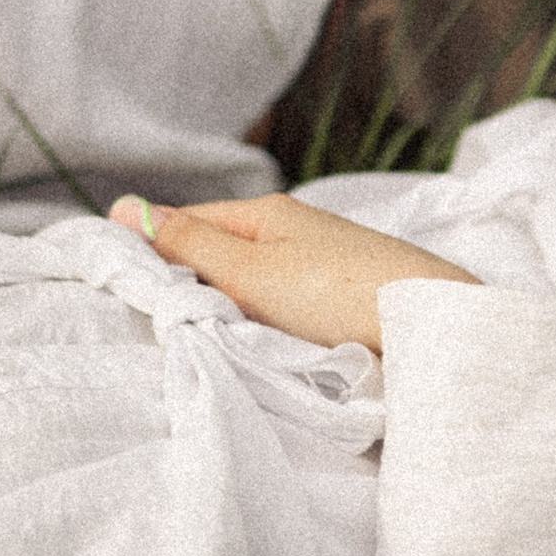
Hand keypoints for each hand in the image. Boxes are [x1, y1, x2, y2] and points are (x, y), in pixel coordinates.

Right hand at [110, 190, 474, 351]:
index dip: (153, 251)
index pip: (188, 223)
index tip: (123, 289)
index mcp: (266, 214)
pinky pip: (286, 308)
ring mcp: (322, 265)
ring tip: (209, 341)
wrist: (432, 325)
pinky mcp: (344, 300)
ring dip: (231, 310)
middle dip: (193, 285)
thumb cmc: (339, 294)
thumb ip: (188, 244)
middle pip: (221, 255)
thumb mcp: (250, 272)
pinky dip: (267, 326)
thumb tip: (123, 206)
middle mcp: (293, 232)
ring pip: (254, 286)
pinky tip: (262, 348)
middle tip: (163, 325)